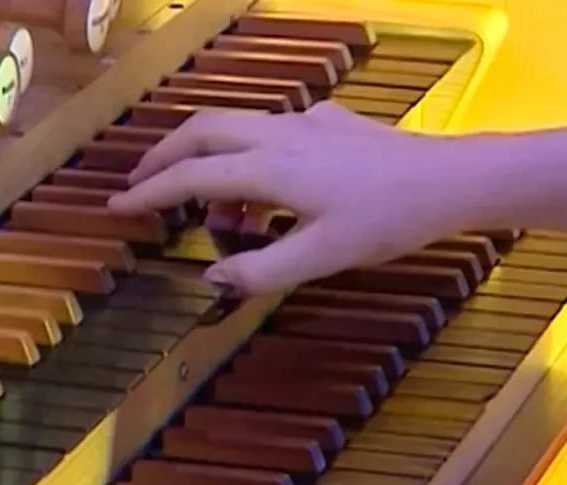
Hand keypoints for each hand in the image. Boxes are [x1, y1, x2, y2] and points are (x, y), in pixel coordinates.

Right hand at [106, 102, 497, 293]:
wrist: (448, 180)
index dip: (150, 191)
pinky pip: (269, 133)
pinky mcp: (329, 122)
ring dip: (211, 164)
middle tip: (142, 187)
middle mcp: (278, 133)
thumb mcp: (321, 258)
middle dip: (165, 157)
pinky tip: (270, 197)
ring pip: (236, 128)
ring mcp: (305, 121)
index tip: (118, 206)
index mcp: (269, 167)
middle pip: (202, 130)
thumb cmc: (386, 222)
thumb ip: (261, 271)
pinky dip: (248, 161)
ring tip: (217, 217)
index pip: (192, 175)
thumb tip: (210, 279)